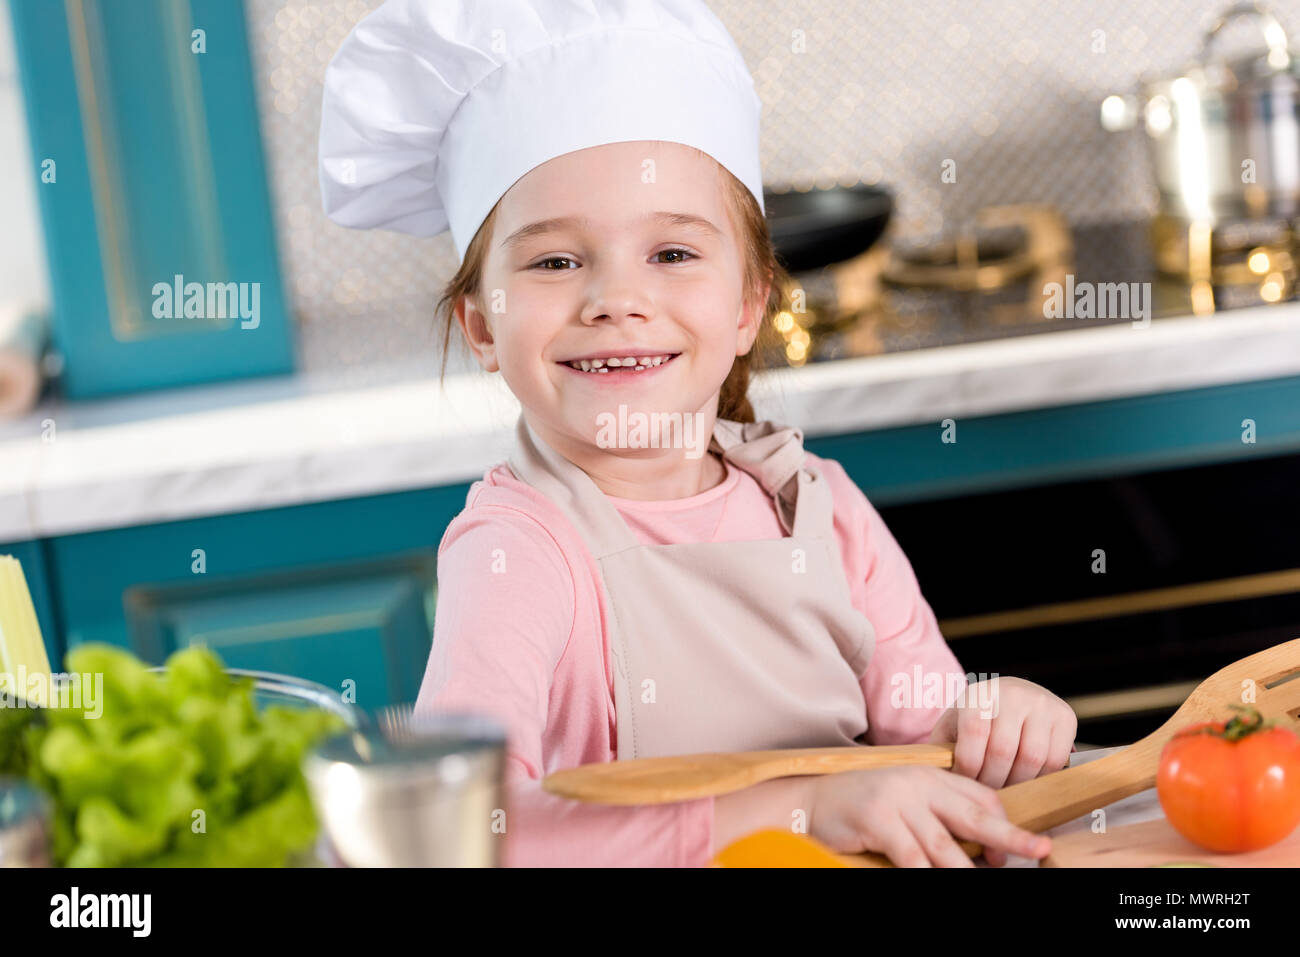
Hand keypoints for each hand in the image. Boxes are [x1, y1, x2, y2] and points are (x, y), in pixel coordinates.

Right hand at [807, 765, 1050, 866]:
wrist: (809, 800)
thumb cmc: (860, 808)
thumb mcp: (904, 803)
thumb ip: (935, 817)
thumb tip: (977, 851)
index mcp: (929, 776)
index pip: (979, 796)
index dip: (1001, 823)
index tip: (1011, 852)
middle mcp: (918, 784)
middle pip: (974, 815)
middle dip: (1010, 836)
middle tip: (1038, 849)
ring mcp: (897, 800)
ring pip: (945, 846)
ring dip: (966, 871)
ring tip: (980, 881)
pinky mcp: (876, 819)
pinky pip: (912, 857)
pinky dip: (925, 874)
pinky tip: (931, 879)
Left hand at [926, 675, 1076, 865]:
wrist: (1011, 695)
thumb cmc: (976, 719)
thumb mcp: (953, 726)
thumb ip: (942, 750)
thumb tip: (935, 784)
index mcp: (979, 694)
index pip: (974, 734)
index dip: (969, 768)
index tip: (964, 786)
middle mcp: (1013, 693)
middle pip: (1004, 751)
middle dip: (992, 781)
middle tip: (985, 796)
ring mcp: (1042, 703)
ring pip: (1033, 759)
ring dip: (1017, 783)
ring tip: (1004, 791)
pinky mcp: (1066, 717)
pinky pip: (1056, 760)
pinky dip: (1040, 778)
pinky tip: (1024, 780)